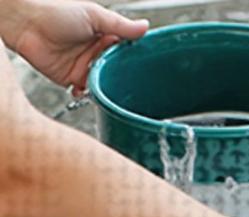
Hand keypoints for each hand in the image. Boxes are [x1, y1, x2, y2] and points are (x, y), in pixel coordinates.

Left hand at [3, 0, 147, 95]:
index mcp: (103, 36)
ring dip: (107, 87)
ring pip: (104, 83)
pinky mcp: (71, 79)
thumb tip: (145, 27)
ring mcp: (83, 67)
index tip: (145, 66)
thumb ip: (120, 25)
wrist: (25, 25)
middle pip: (116, 70)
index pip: (125, 50)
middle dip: (121, 77)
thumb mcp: (94, 15)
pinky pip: (86, 93)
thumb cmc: (54, 12)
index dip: (134, 58)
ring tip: (110, 86)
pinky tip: (92, 91)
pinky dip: (90, 95)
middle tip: (127, 80)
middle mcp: (94, 52)